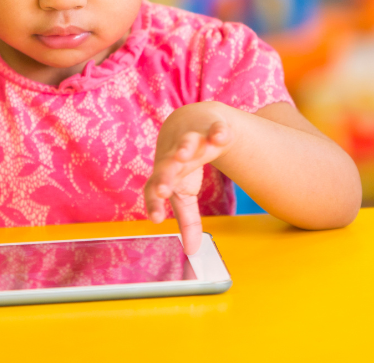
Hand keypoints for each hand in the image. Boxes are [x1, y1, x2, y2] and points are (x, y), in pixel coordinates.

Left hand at [145, 102, 233, 254]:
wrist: (190, 121)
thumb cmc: (184, 164)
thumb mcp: (185, 192)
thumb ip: (187, 221)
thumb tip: (192, 252)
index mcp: (165, 173)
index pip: (153, 189)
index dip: (153, 204)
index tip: (157, 220)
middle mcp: (175, 156)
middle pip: (166, 166)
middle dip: (165, 177)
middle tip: (163, 190)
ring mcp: (193, 139)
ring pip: (186, 142)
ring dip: (184, 148)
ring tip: (184, 155)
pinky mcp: (211, 127)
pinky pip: (215, 129)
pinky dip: (218, 132)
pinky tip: (221, 138)